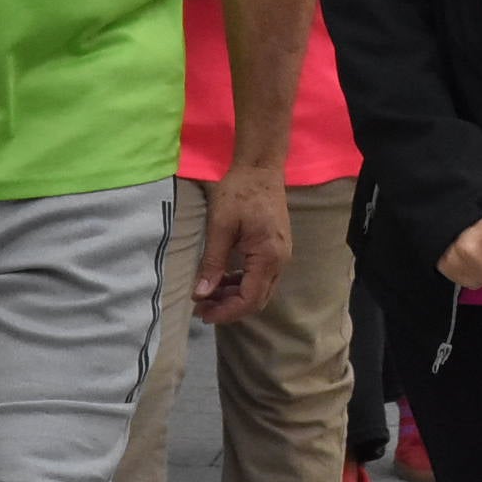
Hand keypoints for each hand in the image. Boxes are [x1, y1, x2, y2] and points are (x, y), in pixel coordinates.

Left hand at [195, 164, 291, 325]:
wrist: (260, 167)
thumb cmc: (239, 192)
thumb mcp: (220, 226)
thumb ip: (212, 262)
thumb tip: (200, 294)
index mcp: (268, 256)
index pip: (249, 299)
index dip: (225, 312)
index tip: (201, 314)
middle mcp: (280, 261)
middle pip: (257, 300)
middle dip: (228, 308)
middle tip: (201, 308)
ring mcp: (281, 255)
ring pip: (259, 290)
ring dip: (234, 297)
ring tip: (207, 295)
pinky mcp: (276, 250)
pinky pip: (261, 277)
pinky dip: (241, 284)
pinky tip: (222, 280)